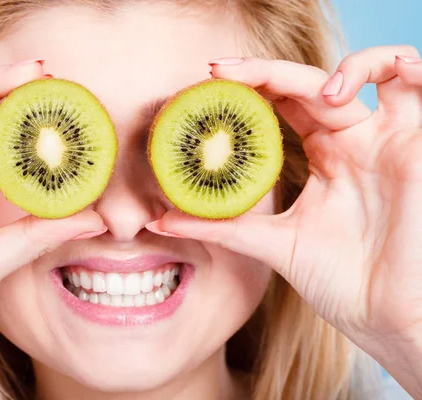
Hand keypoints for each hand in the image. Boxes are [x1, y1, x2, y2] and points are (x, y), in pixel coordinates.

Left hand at [147, 46, 421, 391]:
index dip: (249, 89)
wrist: (386, 321)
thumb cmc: (341, 284)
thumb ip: (221, 225)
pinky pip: (414, 83)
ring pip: (366, 71)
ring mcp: (384, 140)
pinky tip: (344, 87)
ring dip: (325, 67)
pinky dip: (391, 66)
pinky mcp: (414, 145)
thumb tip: (159, 219)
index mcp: (325, 159)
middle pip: (309, 85)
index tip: (204, 87)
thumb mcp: (272, 244)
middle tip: (217, 73)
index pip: (284, 105)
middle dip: (262, 72)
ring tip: (286, 88)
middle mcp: (353, 143)